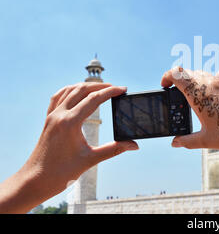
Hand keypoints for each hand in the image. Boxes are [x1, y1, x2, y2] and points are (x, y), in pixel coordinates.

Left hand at [0, 82, 138, 212]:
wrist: (35, 181)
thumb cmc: (61, 173)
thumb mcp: (91, 160)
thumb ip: (114, 149)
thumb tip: (133, 146)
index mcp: (70, 122)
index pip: (94, 99)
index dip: (111, 92)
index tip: (123, 90)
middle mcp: (59, 115)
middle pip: (82, 90)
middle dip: (101, 86)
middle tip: (116, 88)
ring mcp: (52, 116)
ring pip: (70, 90)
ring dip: (86, 86)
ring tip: (101, 88)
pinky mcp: (48, 120)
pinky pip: (58, 97)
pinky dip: (70, 91)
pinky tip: (77, 92)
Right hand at [161, 67, 218, 154]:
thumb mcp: (208, 140)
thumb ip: (188, 140)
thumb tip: (176, 142)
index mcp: (199, 94)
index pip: (177, 73)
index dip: (167, 77)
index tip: (165, 86)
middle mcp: (212, 83)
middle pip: (189, 72)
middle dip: (181, 82)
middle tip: (181, 97)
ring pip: (205, 73)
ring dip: (197, 82)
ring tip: (199, 99)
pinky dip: (214, 82)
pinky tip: (218, 96)